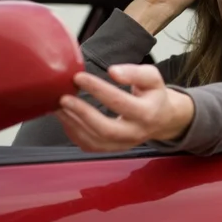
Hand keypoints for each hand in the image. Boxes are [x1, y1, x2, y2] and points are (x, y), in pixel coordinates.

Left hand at [55, 65, 194, 152]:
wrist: (162, 119)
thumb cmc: (153, 94)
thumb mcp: (152, 77)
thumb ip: (134, 72)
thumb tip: (113, 71)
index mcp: (147, 113)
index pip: (119, 102)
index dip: (97, 89)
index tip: (78, 77)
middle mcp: (135, 133)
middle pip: (105, 128)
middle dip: (82, 113)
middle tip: (64, 98)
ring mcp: (123, 145)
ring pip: (94, 141)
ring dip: (73, 124)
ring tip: (59, 106)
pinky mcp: (112, 149)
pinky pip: (89, 146)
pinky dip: (73, 133)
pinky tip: (65, 118)